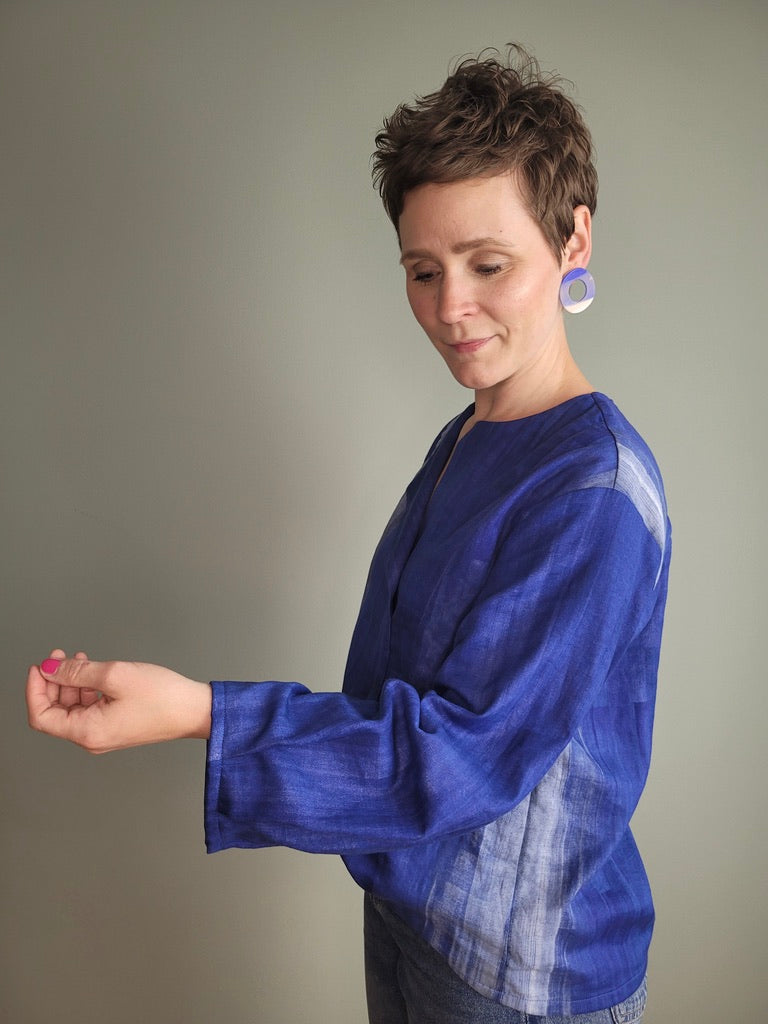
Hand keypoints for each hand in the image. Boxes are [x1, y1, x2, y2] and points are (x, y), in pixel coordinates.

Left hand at [27, 649, 211, 752]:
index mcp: (87, 732)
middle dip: (53, 682)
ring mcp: (104, 732)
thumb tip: (50, 670)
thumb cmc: (163, 698)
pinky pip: (90, 708)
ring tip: (78, 660)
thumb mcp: (114, 675)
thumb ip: (77, 672)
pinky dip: (86, 688)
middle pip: (56, 712)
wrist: (195, 710)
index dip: (35, 689)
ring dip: (71, 682)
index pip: (41, 716)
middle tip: (58, 658)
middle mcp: (92, 738)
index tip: (39, 667)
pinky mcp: (116, 725)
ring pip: (73, 707)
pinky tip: (94, 672)